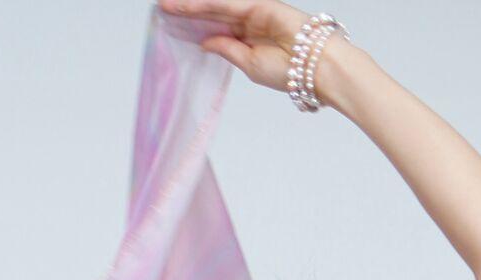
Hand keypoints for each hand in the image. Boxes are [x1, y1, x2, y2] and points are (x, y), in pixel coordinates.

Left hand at [156, 0, 327, 92]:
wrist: (317, 67)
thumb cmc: (291, 73)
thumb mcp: (250, 65)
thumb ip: (227, 50)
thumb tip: (206, 41)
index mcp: (248, 43)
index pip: (215, 32)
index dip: (194, 28)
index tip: (172, 28)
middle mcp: (249, 25)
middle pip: (211, 15)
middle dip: (187, 12)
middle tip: (162, 9)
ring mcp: (253, 13)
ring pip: (216, 6)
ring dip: (191, 5)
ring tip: (167, 5)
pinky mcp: (259, 5)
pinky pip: (227, 3)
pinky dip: (206, 4)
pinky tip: (188, 5)